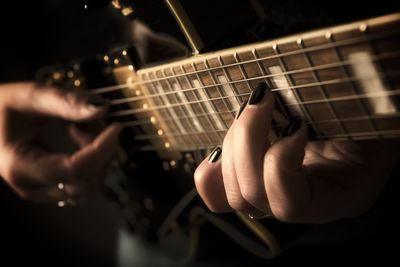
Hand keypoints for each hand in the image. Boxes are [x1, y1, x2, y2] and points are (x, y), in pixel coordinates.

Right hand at [0, 82, 121, 203]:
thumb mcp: (26, 97)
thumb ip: (63, 102)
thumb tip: (101, 109)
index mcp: (19, 167)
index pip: (75, 170)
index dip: (102, 149)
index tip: (116, 127)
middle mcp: (31, 187)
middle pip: (87, 184)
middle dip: (99, 153)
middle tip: (89, 122)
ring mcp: (42, 192)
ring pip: (90, 187)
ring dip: (97, 157)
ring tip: (80, 128)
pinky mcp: (51, 188)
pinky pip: (84, 183)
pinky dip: (91, 161)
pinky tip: (78, 137)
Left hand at [194, 86, 399, 222]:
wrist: (363, 107)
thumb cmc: (368, 105)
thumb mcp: (366, 107)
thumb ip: (339, 108)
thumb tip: (308, 96)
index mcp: (340, 194)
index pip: (290, 205)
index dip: (280, 163)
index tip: (295, 124)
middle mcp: (306, 203)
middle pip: (252, 195)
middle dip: (247, 140)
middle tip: (262, 100)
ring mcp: (277, 193)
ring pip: (233, 192)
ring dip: (232, 143)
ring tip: (252, 110)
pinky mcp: (255, 178)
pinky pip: (218, 191)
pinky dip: (213, 167)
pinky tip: (227, 141)